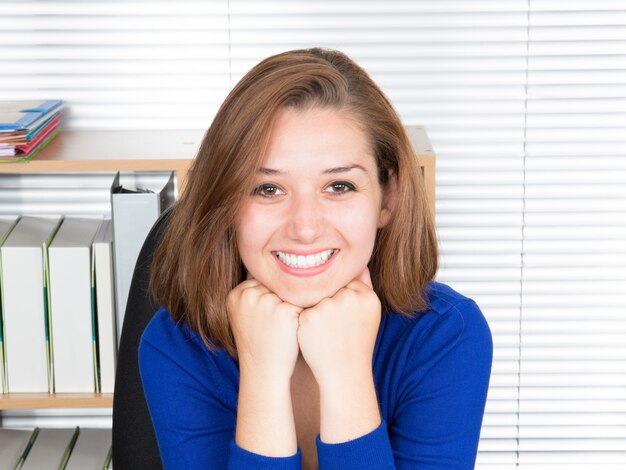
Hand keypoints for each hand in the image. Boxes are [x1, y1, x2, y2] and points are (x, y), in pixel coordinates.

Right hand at [227, 278, 301, 380]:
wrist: (264, 371)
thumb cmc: (259, 342)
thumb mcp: (245, 316)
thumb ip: (252, 294)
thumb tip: (272, 270)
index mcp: (236, 294)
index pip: (261, 282)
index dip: (270, 298)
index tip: (269, 317)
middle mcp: (249, 295)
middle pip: (275, 285)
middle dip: (281, 300)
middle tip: (278, 323)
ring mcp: (266, 302)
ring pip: (289, 293)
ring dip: (293, 306)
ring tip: (286, 327)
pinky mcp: (284, 311)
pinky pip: (301, 304)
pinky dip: (302, 314)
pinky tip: (295, 328)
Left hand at [296, 267, 381, 389]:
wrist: (345, 373)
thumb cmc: (356, 341)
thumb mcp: (368, 311)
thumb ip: (364, 284)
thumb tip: (359, 261)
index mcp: (367, 296)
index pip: (346, 283)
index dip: (341, 300)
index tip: (344, 318)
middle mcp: (349, 298)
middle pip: (329, 288)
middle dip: (328, 305)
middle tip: (334, 327)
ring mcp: (328, 307)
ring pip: (314, 298)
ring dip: (315, 311)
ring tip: (326, 333)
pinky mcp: (309, 318)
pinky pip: (301, 309)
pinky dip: (303, 321)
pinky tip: (314, 336)